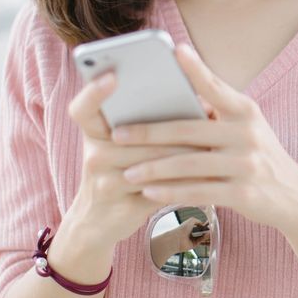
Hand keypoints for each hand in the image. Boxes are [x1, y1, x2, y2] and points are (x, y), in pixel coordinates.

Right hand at [64, 72, 200, 251]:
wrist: (99, 221)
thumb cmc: (123, 171)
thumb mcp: (125, 145)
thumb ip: (150, 123)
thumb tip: (205, 105)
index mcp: (93, 131)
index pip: (83, 107)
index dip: (93, 92)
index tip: (112, 76)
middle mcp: (93, 152)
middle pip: (138, 134)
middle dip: (176, 128)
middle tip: (209, 116)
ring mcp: (103, 180)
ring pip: (153, 161)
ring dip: (186, 154)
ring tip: (214, 145)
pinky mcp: (122, 204)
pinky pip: (159, 187)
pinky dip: (185, 181)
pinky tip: (207, 176)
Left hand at [113, 43, 297, 232]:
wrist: (295, 197)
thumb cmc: (259, 155)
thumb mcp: (247, 126)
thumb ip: (217, 110)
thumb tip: (175, 92)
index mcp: (246, 111)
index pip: (215, 86)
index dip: (196, 69)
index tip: (175, 51)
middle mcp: (247, 134)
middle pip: (189, 130)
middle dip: (149, 132)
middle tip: (118, 134)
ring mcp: (246, 164)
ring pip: (190, 164)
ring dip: (154, 168)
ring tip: (127, 172)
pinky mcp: (244, 193)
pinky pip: (199, 192)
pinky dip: (172, 193)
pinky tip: (149, 193)